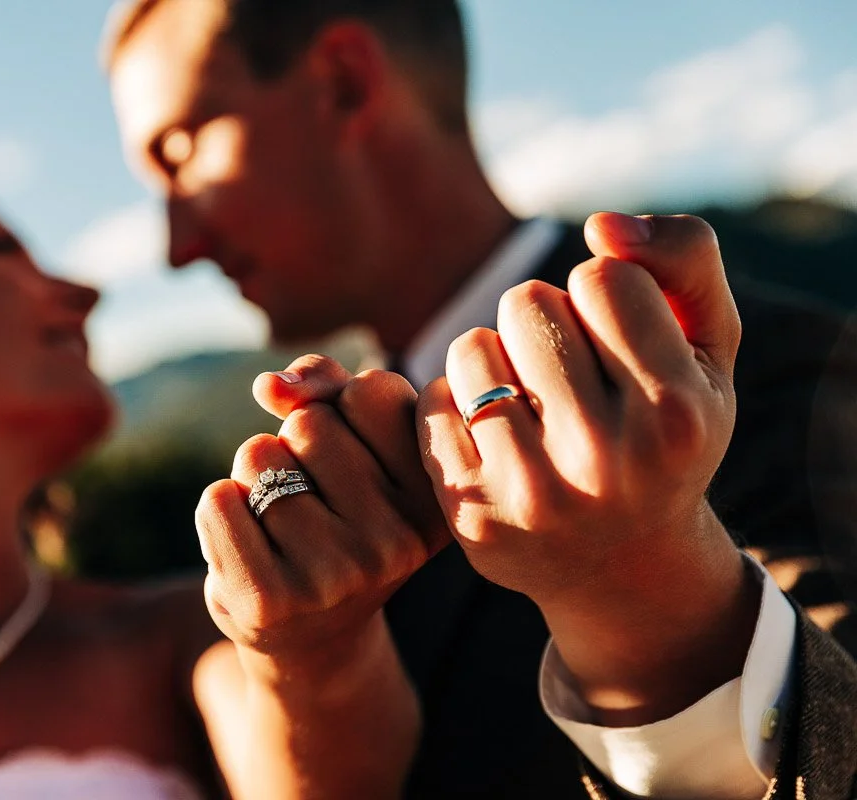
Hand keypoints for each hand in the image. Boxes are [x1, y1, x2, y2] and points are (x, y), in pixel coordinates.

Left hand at [196, 355, 448, 666]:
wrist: (307, 632)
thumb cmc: (333, 516)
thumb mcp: (353, 442)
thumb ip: (325, 384)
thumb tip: (270, 386)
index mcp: (434, 498)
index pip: (371, 391)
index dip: (345, 411)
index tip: (358, 460)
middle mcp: (398, 541)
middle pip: (310, 422)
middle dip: (295, 445)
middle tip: (313, 502)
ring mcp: (336, 575)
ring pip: (259, 456)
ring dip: (254, 479)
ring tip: (282, 528)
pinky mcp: (270, 600)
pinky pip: (218, 501)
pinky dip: (220, 510)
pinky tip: (248, 547)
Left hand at [417, 213, 759, 722]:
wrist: (621, 563)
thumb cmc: (665, 431)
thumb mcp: (708, 347)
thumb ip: (684, 259)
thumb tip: (603, 226)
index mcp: (677, 414)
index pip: (601, 277)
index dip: (603, 295)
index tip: (616, 338)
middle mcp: (607, 460)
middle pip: (526, 302)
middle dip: (542, 319)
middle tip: (567, 369)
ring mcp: (533, 495)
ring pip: (470, 347)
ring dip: (494, 357)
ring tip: (531, 400)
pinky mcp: (471, 517)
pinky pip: (431, 402)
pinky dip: (456, 404)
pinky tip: (494, 436)